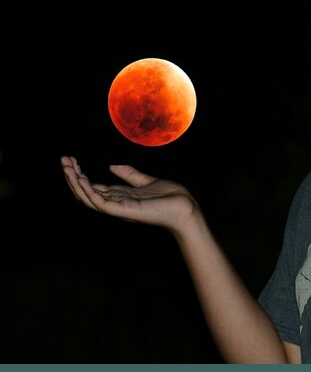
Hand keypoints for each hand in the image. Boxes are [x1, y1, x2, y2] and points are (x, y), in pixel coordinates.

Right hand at [61, 156, 199, 232]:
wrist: (185, 208)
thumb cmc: (170, 198)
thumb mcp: (147, 181)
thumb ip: (130, 174)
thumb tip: (112, 165)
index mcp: (121, 197)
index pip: (94, 187)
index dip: (80, 175)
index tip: (71, 160)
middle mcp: (117, 203)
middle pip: (87, 191)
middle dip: (73, 176)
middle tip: (63, 160)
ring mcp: (119, 208)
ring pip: (89, 198)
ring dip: (76, 183)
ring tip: (67, 167)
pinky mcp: (124, 211)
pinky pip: (101, 203)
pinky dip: (89, 192)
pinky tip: (82, 179)